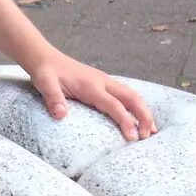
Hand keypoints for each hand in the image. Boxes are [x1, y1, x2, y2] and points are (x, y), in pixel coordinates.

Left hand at [25, 51, 156, 141]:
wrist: (45, 58)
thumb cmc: (46, 73)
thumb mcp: (45, 85)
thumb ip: (53, 99)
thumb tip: (60, 115)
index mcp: (91, 85)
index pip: (114, 105)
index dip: (125, 120)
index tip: (132, 137)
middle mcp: (102, 82)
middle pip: (132, 98)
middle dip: (144, 116)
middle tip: (148, 136)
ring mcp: (105, 81)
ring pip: (132, 95)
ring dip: (143, 111)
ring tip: (150, 130)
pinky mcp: (103, 83)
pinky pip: (125, 94)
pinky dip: (136, 106)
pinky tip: (138, 117)